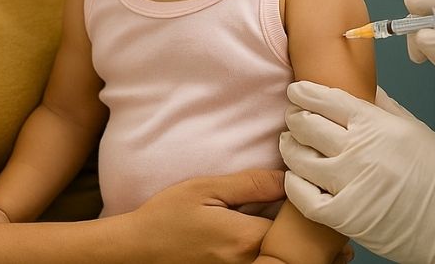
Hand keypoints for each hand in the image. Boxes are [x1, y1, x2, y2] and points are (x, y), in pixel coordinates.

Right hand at [130, 170, 285, 263]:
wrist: (135, 251)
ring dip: (280, 236)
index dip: (299, 204)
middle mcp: (247, 263)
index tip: (298, 188)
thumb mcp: (207, 189)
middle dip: (293, 222)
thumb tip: (289, 178)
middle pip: (289, 243)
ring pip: (276, 254)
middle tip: (290, 200)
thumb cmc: (167, 216)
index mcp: (244, 239)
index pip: (293, 223)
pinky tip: (257, 232)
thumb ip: (252, 184)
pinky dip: (265, 248)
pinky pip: (260, 261)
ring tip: (275, 215)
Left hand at [280, 82, 434, 263]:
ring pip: (298, 157)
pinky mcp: (344, 217)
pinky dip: (294, 183)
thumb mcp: (417, 129)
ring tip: (292, 144)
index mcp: (379, 125)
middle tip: (295, 117)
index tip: (297, 91)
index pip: (328, 99)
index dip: (305, 93)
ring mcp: (350, 184)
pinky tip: (297, 177)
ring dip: (290, 147)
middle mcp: (361, 151)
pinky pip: (302, 196)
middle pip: (307, 125)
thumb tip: (360, 86)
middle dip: (296, 117)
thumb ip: (384, 106)